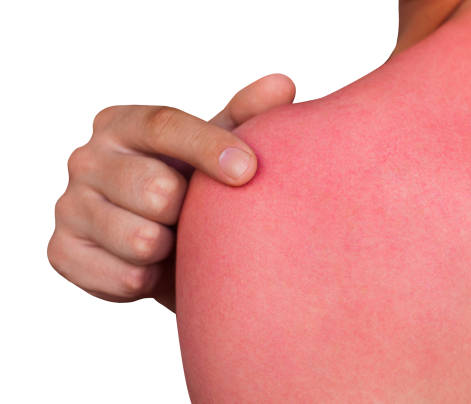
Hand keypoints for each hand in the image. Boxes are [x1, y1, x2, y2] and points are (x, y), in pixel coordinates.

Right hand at [47, 73, 295, 311]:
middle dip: (187, 211)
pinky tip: (152, 265)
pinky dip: (151, 278)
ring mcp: (68, 205)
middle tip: (190, 215)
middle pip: (154, 188)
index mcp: (122, 123)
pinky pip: (126, 277)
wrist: (163, 248)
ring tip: (172, 240)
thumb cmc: (194, 188)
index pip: (163, 125)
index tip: (248, 172)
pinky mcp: (62, 252)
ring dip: (171, 248)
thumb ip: (246, 117)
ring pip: (142, 239)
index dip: (208, 148)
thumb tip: (283, 84)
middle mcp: (85, 157)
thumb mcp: (218, 150)